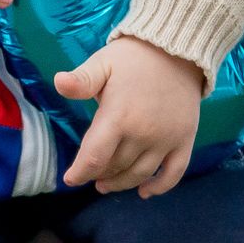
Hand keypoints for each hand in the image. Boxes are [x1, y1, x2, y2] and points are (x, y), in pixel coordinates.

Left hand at [56, 37, 202, 198]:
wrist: (178, 50)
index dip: (80, 173)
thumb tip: (58, 82)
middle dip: (98, 175)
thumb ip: (82, 79)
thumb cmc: (133, 57)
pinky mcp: (184, 140)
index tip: (70, 179)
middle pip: (115, 167)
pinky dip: (160, 187)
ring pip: (140, 174)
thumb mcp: (103, 63)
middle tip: (90, 175)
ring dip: (121, 183)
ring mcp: (166, 139)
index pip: (94, 157)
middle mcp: (143, 134)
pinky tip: (144, 192)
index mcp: (119, 116)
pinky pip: (173, 173)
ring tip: (107, 184)